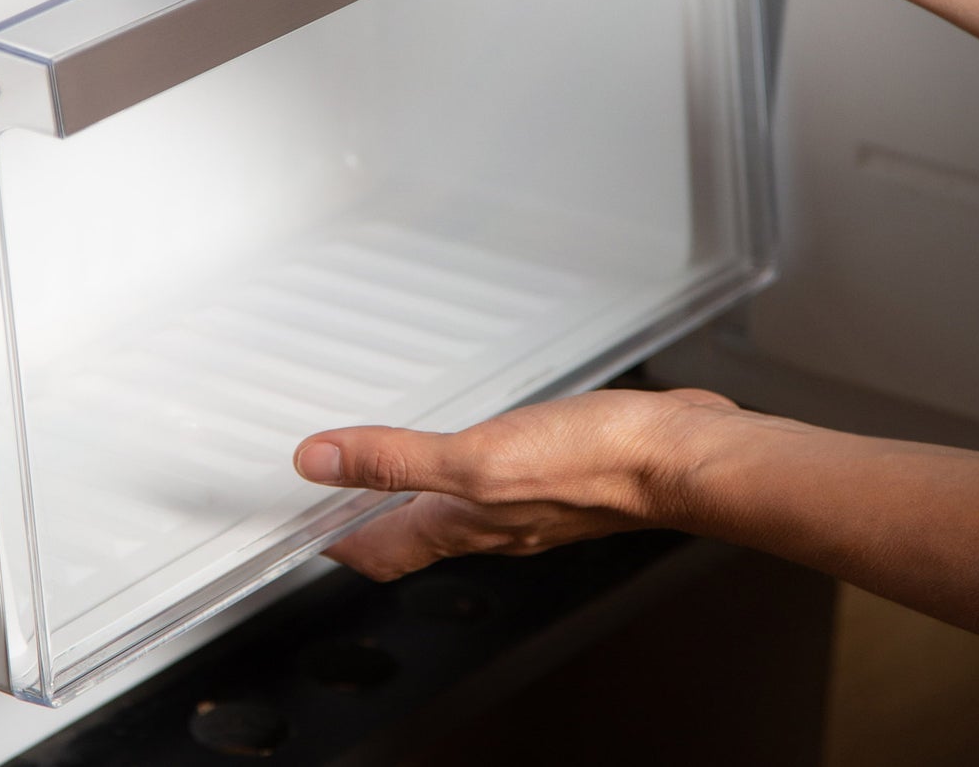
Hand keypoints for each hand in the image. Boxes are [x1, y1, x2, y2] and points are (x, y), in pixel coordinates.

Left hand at [292, 388, 737, 581]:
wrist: (677, 455)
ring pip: (459, 503)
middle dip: (371, 514)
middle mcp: (494, 520)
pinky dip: (471, 457)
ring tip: (391, 459)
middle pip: (417, 531)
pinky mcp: (561, 467)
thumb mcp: (477, 460)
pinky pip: (500, 469)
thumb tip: (320, 461)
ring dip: (418, 487)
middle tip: (335, 488)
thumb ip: (396, 461)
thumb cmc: (592, 464)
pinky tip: (479, 429)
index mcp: (465, 523)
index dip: (338, 541)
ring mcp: (530, 497)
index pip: (384, 549)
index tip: (301, 528)